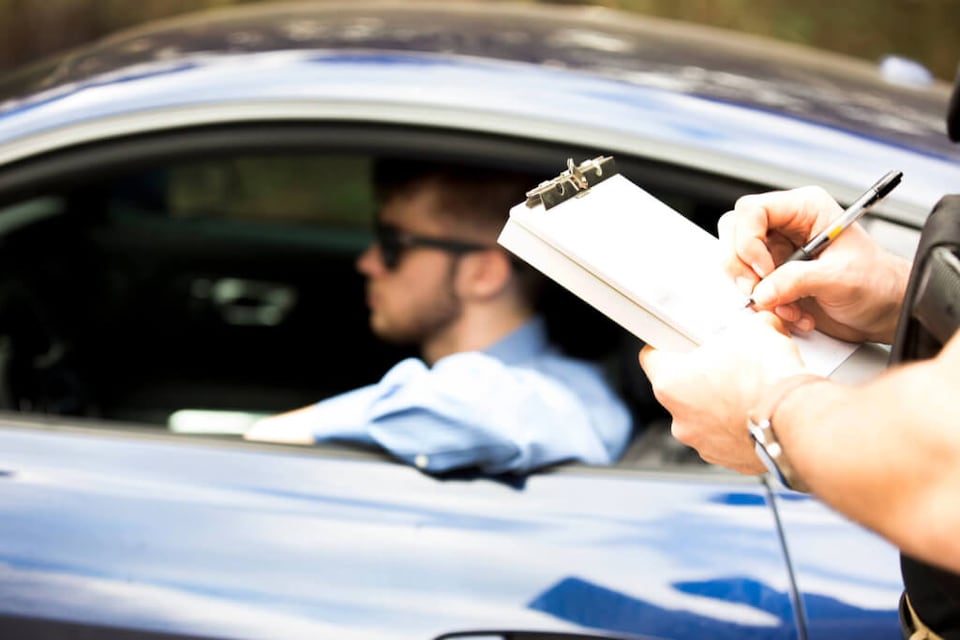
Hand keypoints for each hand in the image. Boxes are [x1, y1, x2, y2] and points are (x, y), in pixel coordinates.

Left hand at [638, 312, 806, 473]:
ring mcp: (703, 443)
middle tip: (728, 364)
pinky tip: (760, 412)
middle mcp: (681, 418)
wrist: (798, 420)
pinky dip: (740, 426)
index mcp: (670, 383)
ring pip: (705, 416)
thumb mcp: (752, 330)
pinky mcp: (729, 460)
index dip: (666, 345)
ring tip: (750, 390)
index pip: (651, 357)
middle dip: (702, 376)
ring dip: (722, 404)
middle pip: (680, 389)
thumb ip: (742, 326)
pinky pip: (728, 437)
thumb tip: (756, 323)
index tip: (677, 341)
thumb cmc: (767, 378)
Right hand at [719, 186, 909, 343]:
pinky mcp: (774, 276)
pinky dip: (765, 305)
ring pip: (737, 262)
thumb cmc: (878, 283)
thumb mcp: (840, 278)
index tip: (765, 269)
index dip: (749, 240)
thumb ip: (797, 281)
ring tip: (787, 307)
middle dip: (743, 267)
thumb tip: (762, 291)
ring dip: (756, 291)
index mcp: (805, 209)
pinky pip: (750, 287)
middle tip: (761, 290)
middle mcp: (786, 226)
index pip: (752, 211)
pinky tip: (793, 313)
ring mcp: (777, 251)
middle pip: (735, 233)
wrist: (885, 310)